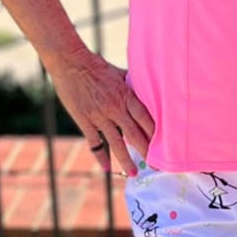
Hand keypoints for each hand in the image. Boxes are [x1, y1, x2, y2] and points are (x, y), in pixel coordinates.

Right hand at [46, 49, 154, 176]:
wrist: (71, 62)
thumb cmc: (96, 65)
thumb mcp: (119, 73)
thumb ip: (132, 84)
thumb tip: (146, 88)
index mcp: (126, 95)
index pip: (146, 118)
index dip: (156, 132)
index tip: (165, 144)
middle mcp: (115, 108)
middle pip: (134, 133)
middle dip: (146, 150)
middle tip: (156, 166)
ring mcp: (99, 116)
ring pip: (116, 143)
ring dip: (126, 159)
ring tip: (134, 173)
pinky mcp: (84, 120)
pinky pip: (94, 143)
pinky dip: (101, 157)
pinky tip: (107, 168)